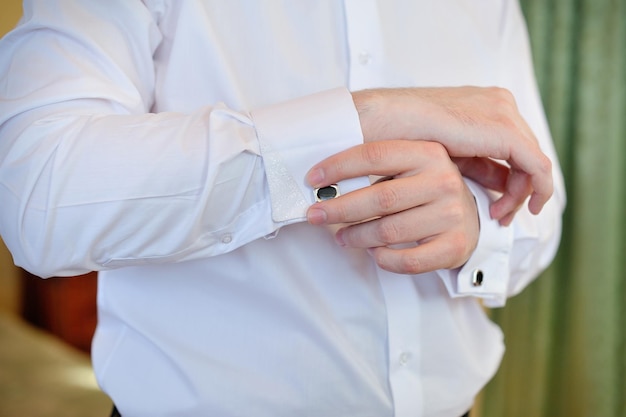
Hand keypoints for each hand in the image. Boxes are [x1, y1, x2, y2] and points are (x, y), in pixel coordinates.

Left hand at [306, 140, 478, 274]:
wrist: (470, 217)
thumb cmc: (425, 190)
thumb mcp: (409, 168)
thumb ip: (376, 169)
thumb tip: (324, 182)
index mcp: (428, 153)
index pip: (374, 156)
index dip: (339, 168)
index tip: (312, 180)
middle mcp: (444, 181)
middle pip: (379, 198)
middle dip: (339, 209)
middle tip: (316, 216)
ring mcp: (452, 215)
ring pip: (389, 231)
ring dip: (357, 237)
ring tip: (342, 237)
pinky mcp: (455, 246)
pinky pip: (407, 260)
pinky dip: (383, 259)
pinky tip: (374, 252)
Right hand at [352, 87, 552, 224]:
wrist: (387, 120)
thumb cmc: (402, 135)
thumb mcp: (444, 153)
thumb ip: (472, 165)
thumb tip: (492, 187)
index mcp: (485, 104)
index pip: (512, 147)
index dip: (509, 181)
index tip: (495, 208)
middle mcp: (500, 104)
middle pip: (525, 155)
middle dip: (516, 190)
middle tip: (500, 216)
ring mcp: (505, 115)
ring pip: (533, 162)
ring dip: (520, 194)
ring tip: (500, 216)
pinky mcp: (505, 132)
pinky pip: (537, 167)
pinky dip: (536, 190)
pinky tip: (525, 209)